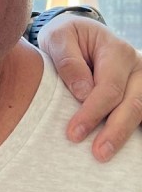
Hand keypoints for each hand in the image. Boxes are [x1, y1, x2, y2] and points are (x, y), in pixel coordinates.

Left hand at [37, 14, 141, 160]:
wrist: (75, 36)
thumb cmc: (65, 37)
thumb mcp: (57, 37)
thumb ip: (68, 61)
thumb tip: (82, 92)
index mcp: (117, 50)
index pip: (110, 87)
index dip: (92, 112)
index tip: (73, 133)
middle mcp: (136, 66)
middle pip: (132, 104)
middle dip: (114, 131)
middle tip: (96, 153)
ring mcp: (141, 83)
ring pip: (140, 112)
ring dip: (122, 136)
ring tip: (103, 155)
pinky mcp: (138, 95)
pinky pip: (140, 116)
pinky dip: (131, 131)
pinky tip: (120, 150)